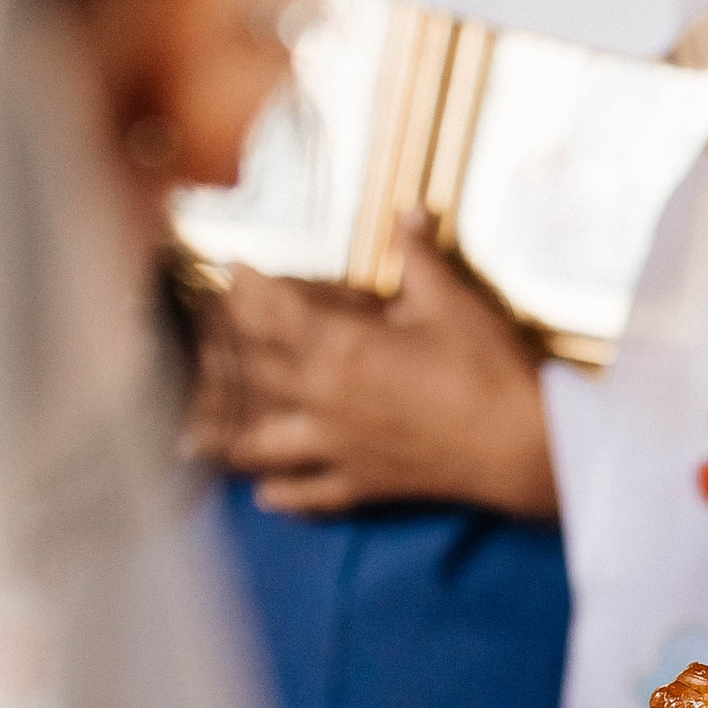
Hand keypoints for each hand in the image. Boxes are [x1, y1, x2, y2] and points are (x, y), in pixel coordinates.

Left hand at [185, 219, 557, 517]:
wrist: (522, 445)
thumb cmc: (487, 368)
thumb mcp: (451, 302)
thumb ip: (419, 257)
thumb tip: (410, 212)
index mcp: (341, 346)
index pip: (273, 309)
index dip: (246, 284)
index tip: (228, 266)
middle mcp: (323, 398)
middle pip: (249, 373)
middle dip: (216, 351)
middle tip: (191, 336)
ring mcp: (336, 446)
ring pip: (257, 445)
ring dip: (219, 437)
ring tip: (184, 432)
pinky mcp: (361, 483)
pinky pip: (307, 494)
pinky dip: (281, 496)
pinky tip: (261, 493)